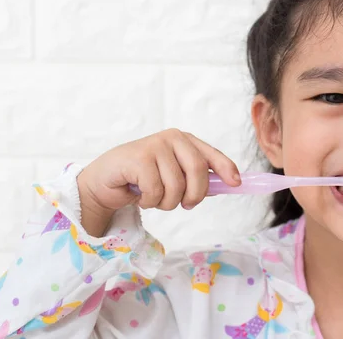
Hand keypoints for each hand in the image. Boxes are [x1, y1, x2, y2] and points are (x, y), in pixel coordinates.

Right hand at [76, 129, 240, 235]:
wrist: (106, 182)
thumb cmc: (143, 179)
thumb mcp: (174, 177)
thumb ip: (197, 179)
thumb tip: (228, 184)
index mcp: (184, 141)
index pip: (211, 154)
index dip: (226, 168)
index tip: (236, 183)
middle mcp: (171, 138)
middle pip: (197, 170)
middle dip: (194, 195)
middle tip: (186, 205)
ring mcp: (154, 145)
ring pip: (176, 186)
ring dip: (166, 202)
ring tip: (153, 197)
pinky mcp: (138, 158)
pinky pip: (156, 191)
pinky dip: (149, 201)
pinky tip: (138, 194)